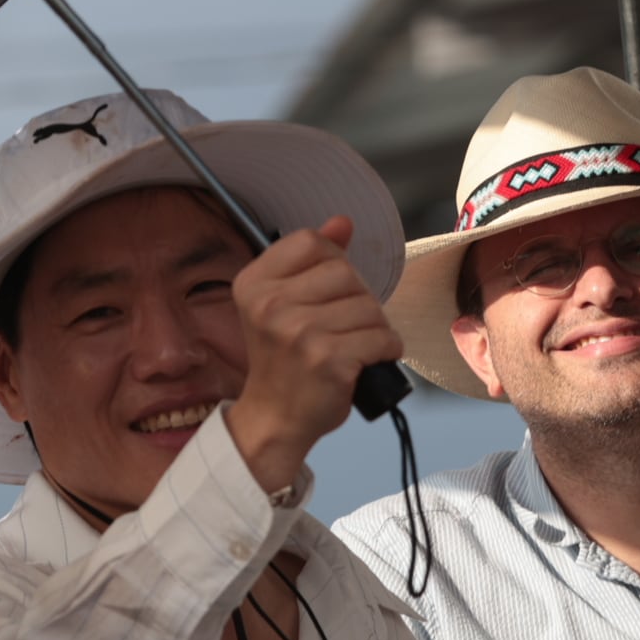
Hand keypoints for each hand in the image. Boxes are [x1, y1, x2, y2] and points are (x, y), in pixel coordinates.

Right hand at [225, 216, 405, 494]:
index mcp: (254, 283)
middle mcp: (270, 304)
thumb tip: (342, 221)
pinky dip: (385, 350)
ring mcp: (298, 332)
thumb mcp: (284, 304)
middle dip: (357, 299)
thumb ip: (312, 261)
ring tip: (354, 346)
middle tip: (343, 327)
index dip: (333, 261)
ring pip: (369, 306)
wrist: (275, 418)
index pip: (311, 241)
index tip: (327, 292)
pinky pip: (382, 338)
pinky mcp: (328, 360)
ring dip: (374, 328)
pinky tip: (367, 361)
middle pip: (345, 272)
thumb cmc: (285, 360)